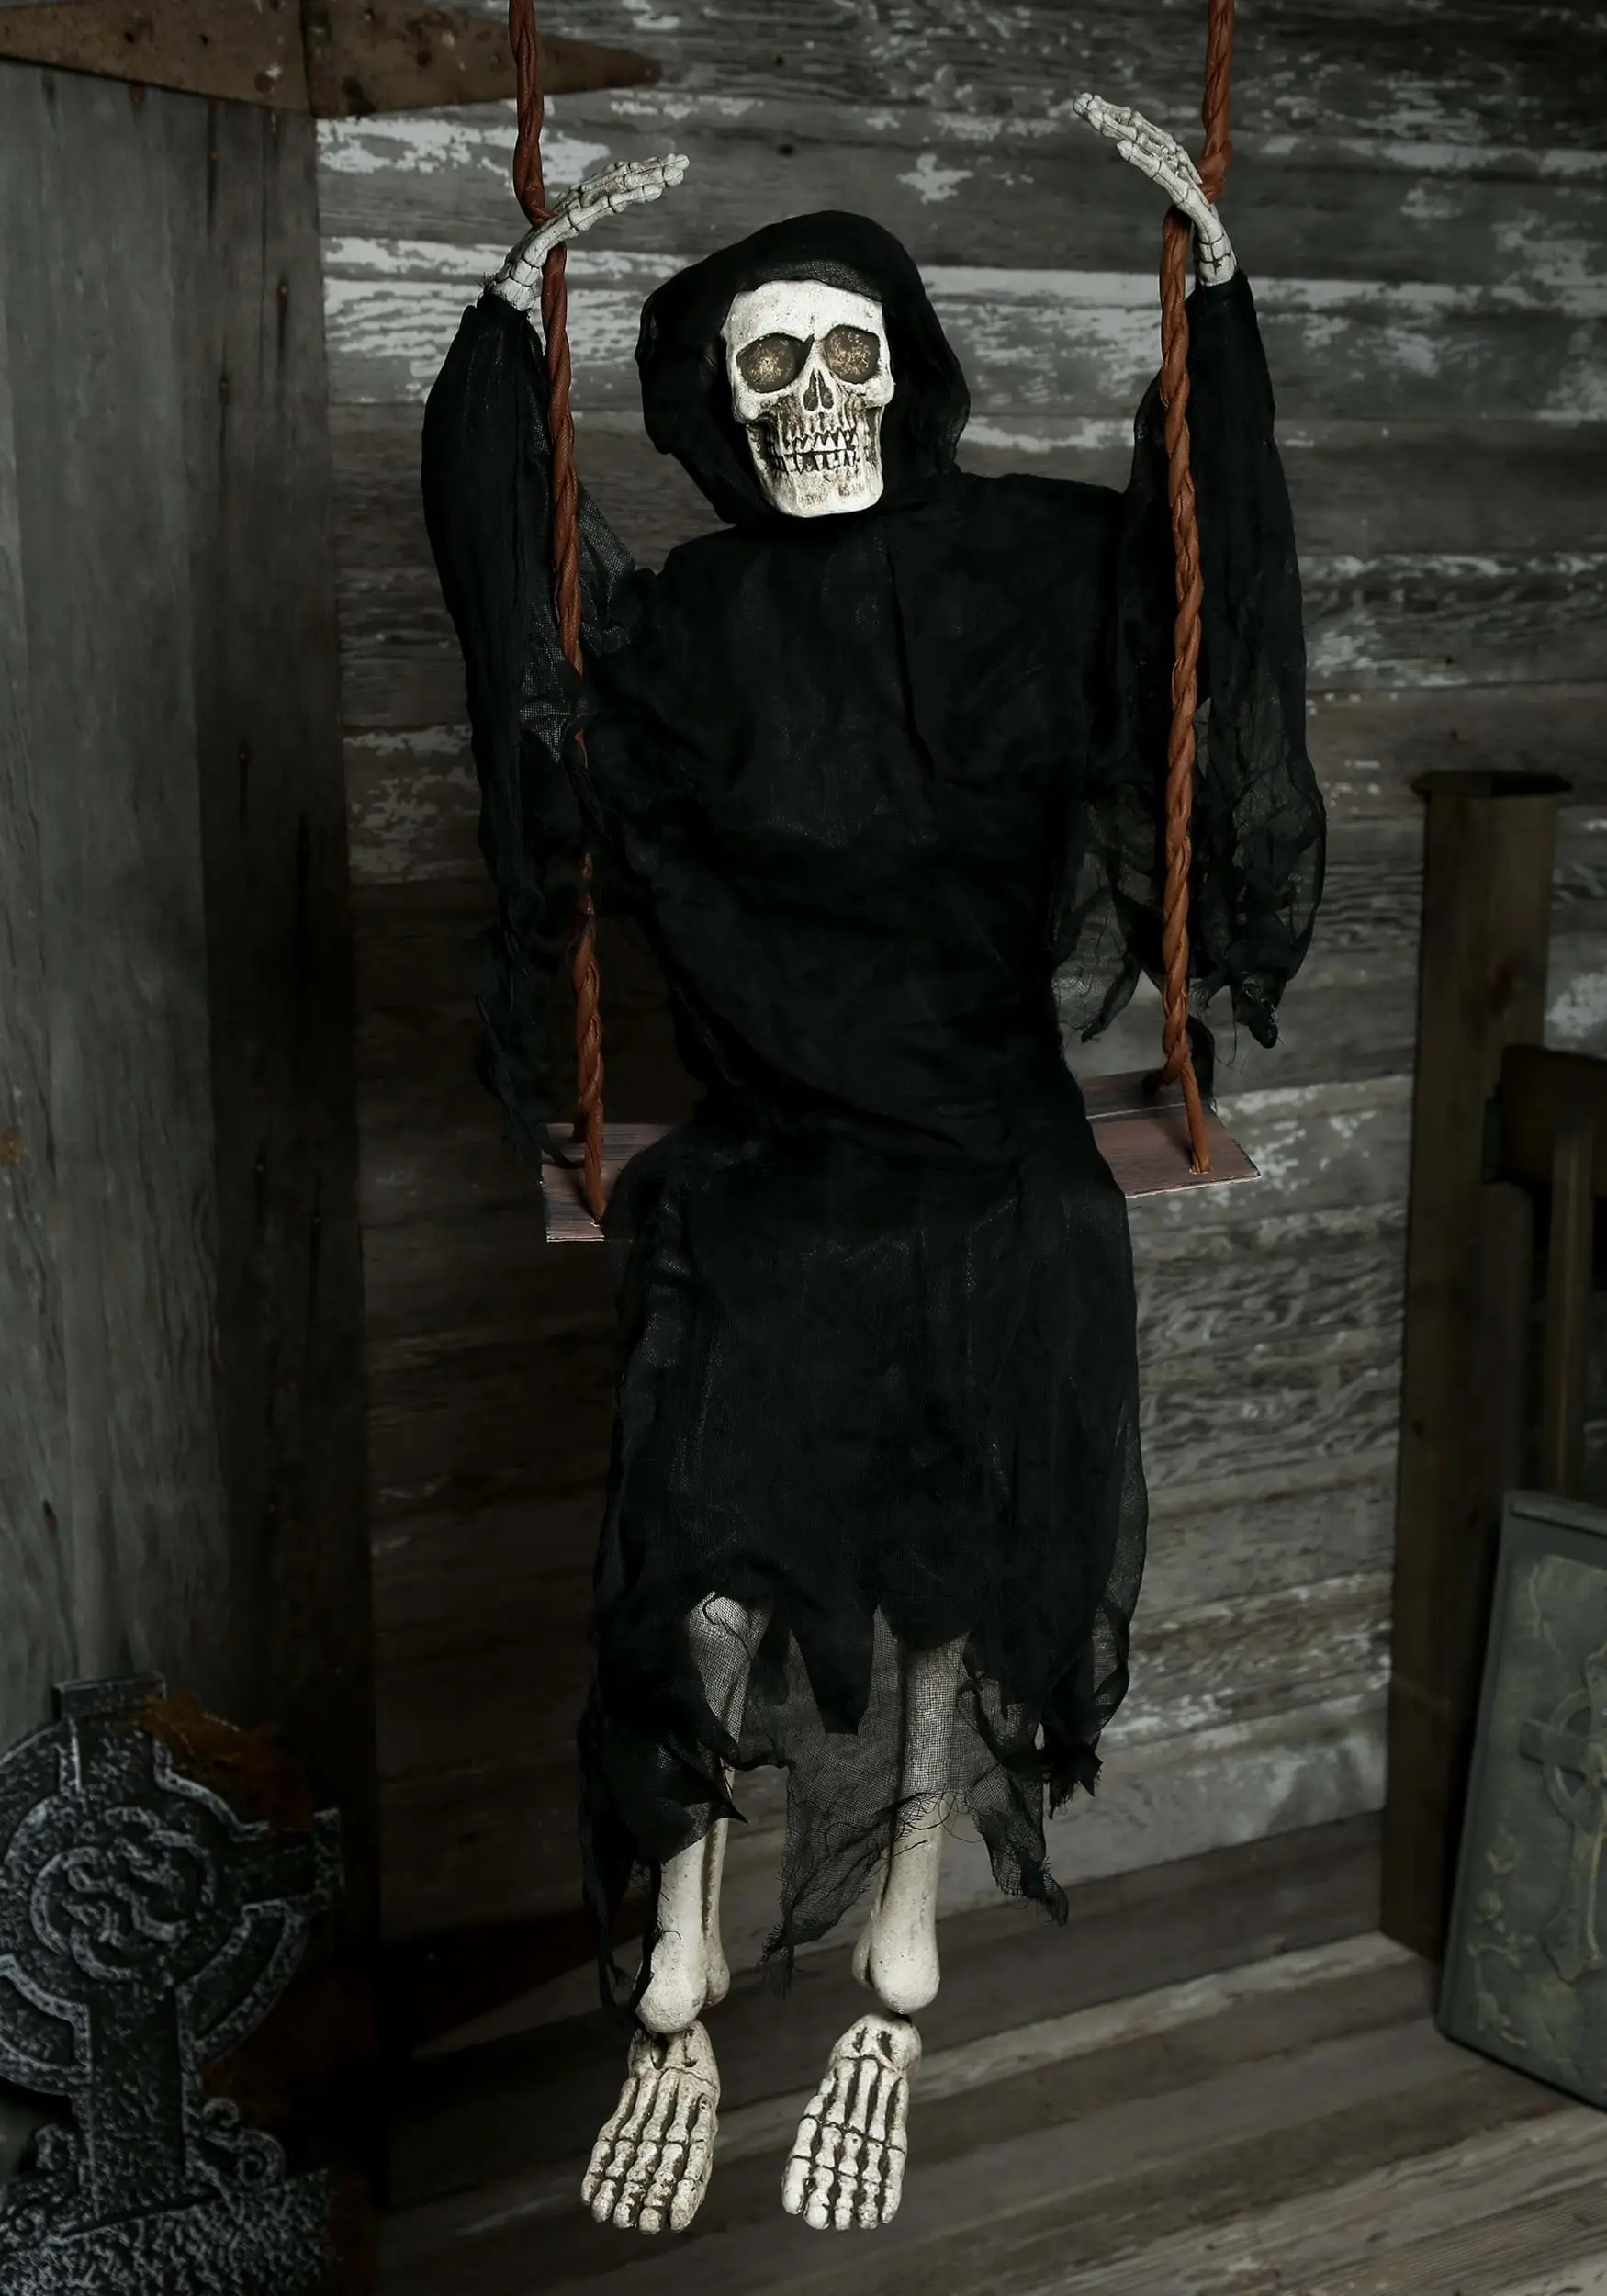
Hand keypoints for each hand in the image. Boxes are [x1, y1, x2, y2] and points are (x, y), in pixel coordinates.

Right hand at [492, 152, 689, 312]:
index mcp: (581, 203)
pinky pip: (592, 212)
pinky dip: (612, 201)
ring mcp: (570, 212)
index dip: (644, 173)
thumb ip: (579, 225)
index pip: (618, 182)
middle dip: (652, 171)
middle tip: (682, 164)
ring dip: (640, 183)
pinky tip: (632, 195)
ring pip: (611, 192)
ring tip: (668, 178)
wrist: (512, 279)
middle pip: (619, 181)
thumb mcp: (571, 242)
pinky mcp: (563, 226)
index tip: (671, 168)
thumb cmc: (538, 266)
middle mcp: (577, 201)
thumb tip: (589, 216)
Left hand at [1072, 94, 1235, 285]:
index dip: (1115, 115)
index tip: (1087, 103)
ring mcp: (1182, 176)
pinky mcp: (1187, 196)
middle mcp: (1177, 162)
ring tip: (1096, 118)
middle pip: (1141, 132)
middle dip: (1111, 116)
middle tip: (1081, 102)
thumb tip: (1143, 159)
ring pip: (1149, 147)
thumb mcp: (1161, 194)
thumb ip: (1159, 176)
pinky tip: (1121, 148)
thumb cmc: (1191, 225)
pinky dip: (1141, 159)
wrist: (1218, 250)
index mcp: (1170, 161)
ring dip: (1121, 131)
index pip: (1140, 131)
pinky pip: (1160, 174)